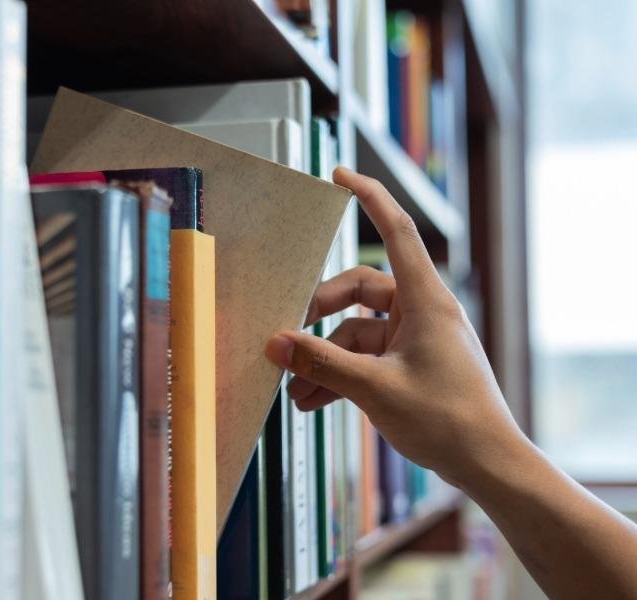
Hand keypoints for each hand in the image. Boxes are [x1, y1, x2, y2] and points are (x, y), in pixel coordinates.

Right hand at [264, 167, 527, 487]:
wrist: (488, 465)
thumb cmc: (448, 420)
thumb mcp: (375, 389)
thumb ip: (321, 363)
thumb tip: (276, 343)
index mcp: (425, 300)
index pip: (396, 231)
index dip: (369, 197)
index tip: (339, 174)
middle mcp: (421, 312)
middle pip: (359, 290)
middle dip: (319, 314)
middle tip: (288, 337)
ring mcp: (416, 339)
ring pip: (357, 332)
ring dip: (325, 357)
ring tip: (296, 389)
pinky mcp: (410, 364)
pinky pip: (366, 358)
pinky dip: (340, 375)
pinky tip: (314, 401)